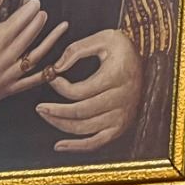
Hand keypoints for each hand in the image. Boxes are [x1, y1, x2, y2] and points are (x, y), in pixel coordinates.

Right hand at [0, 0, 67, 127]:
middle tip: (41, 12)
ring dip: (51, 39)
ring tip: (61, 27)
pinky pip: (34, 80)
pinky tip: (58, 64)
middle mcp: (6, 56)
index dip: (30, 8)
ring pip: (37, 54)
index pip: (21, 19)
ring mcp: (11, 73)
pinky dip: (47, 73)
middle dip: (39, 19)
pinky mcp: (13, 87)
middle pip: (30, 33)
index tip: (33, 3)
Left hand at [36, 28, 144, 153]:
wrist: (146, 60)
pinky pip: (97, 142)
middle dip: (55, 111)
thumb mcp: (103, 37)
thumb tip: (56, 68)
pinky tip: (59, 145)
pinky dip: (77, 147)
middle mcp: (122, 99)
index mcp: (117, 77)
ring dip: (61, 125)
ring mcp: (122, 116)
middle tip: (39, 107)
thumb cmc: (121, 48)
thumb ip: (77, 49)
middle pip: (80, 112)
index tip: (52, 77)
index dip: (60, 87)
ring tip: (46, 116)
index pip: (80, 91)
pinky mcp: (121, 126)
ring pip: (85, 128)